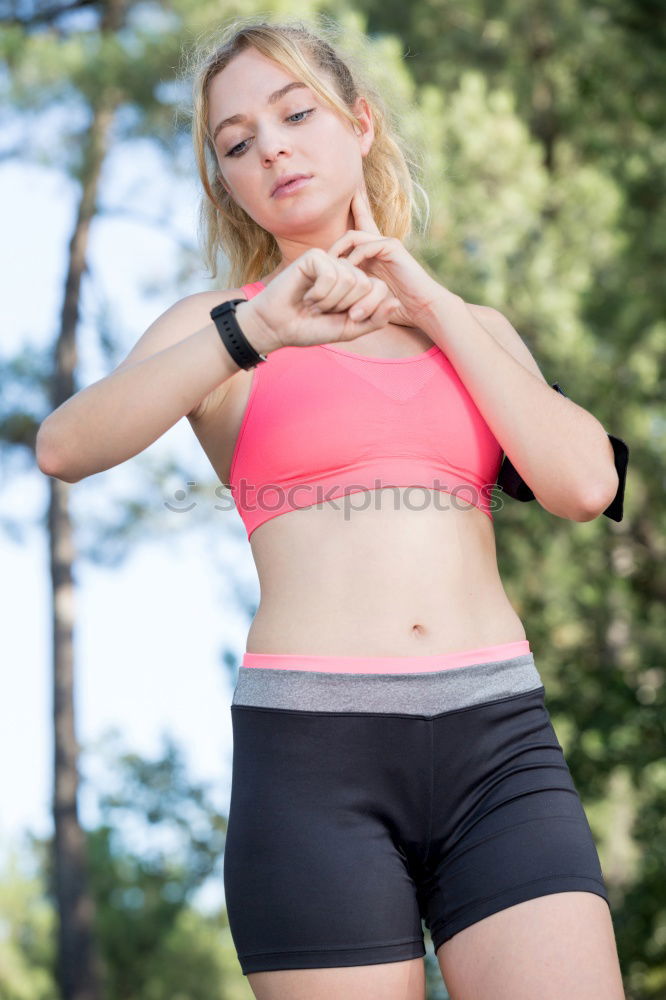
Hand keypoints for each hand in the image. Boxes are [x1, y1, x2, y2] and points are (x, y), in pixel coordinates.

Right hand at [240, 246, 401, 352]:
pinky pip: (331, 274)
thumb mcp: (349, 329)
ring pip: (350, 278)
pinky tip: (306, 294)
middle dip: (345, 305)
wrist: (278, 327)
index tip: (344, 318)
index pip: (379, 289)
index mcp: (356, 285)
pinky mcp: (314, 256)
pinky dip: (319, 292)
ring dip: (330, 301)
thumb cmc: (311, 328)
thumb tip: (396, 302)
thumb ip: (375, 319)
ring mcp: (330, 260)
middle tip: (324, 310)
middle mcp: (345, 269)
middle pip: (366, 283)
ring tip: (314, 303)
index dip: (365, 309)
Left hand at [326, 188, 443, 327]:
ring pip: (353, 236)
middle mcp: (379, 246)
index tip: (320, 244)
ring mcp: (386, 244)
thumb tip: (331, 293)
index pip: (354, 238)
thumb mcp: (367, 298)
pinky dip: (353, 256)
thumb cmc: (396, 307)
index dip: (335, 239)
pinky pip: (366, 244)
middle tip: (318, 257)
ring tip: (328, 266)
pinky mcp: (392, 247)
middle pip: (351, 230)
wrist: (422, 307)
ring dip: (339, 250)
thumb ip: (353, 291)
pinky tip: (346, 270)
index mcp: (374, 256)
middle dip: (333, 241)